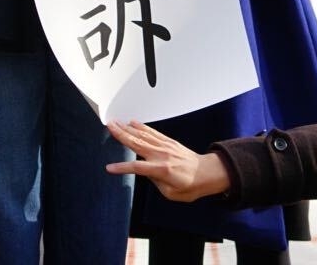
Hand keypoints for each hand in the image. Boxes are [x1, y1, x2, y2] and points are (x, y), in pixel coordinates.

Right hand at [105, 120, 232, 202]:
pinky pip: (153, 132)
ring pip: (143, 135)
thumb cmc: (191, 187)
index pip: (137, 167)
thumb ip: (155, 182)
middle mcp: (162, 155)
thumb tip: (145, 172)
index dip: (122, 167)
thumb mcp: (171, 193)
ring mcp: (165, 146)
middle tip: (109, 126)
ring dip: (127, 128)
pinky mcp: (169, 142)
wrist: (208, 173)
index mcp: (162, 169)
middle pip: (137, 143)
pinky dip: (142, 126)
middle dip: (121, 134)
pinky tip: (133, 122)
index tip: (109, 168)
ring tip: (115, 122)